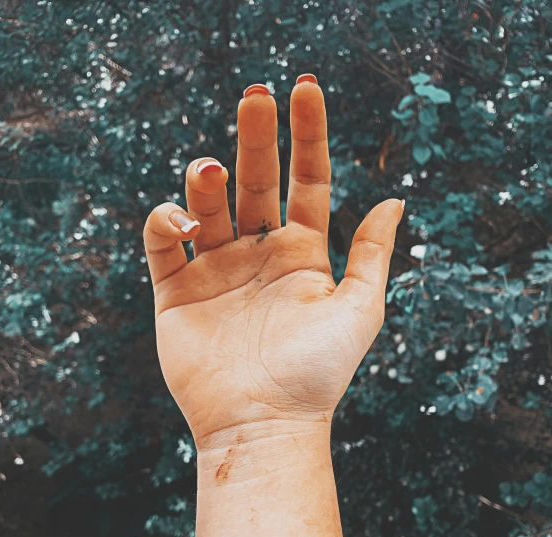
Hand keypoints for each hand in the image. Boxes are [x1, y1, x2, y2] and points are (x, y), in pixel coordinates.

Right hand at [143, 76, 403, 448]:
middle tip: (255, 94)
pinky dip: (166, 220)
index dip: (308, 135)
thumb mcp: (359, 310)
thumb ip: (371, 255)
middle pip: (256, 180)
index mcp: (301, 253)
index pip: (306, 180)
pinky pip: (163, 242)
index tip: (305, 89)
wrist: (263, 425)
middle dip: (256, 136)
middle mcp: (258, 255)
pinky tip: (185, 221)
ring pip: (207, 205)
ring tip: (211, 170)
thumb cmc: (317, 374)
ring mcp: (215, 271)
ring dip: (206, 178)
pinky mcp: (175, 292)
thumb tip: (396, 200)